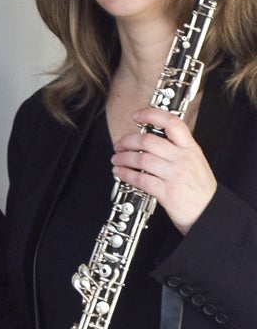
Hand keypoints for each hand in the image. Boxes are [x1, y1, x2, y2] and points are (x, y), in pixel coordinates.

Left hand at [112, 107, 216, 233]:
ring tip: (116, 159)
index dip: (151, 115)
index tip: (136, 116)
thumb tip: (149, 140)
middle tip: (119, 144)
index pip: (172, 123)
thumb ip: (177, 150)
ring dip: (122, 158)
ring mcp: (175, 176)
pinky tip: (119, 172)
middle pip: (148, 140)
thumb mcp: (195, 162)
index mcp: (191, 149)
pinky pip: (140, 179)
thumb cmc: (200, 190)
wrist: (212, 213)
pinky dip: (125, 174)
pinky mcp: (167, 192)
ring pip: (141, 159)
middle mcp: (183, 159)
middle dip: (127, 141)